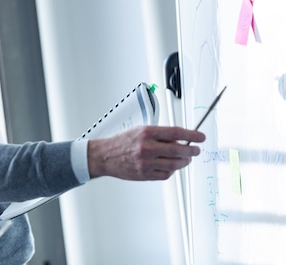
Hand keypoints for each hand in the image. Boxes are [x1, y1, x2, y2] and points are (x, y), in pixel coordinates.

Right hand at [87, 125, 204, 180]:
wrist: (104, 156)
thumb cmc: (122, 142)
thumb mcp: (139, 131)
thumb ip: (159, 135)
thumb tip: (180, 140)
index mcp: (146, 133)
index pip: (176, 132)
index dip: (192, 134)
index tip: (200, 137)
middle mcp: (147, 147)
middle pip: (179, 150)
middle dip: (191, 150)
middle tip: (195, 150)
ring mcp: (146, 162)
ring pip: (175, 164)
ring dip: (184, 162)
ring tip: (185, 159)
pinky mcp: (144, 174)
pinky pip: (166, 175)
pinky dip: (172, 171)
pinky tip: (170, 167)